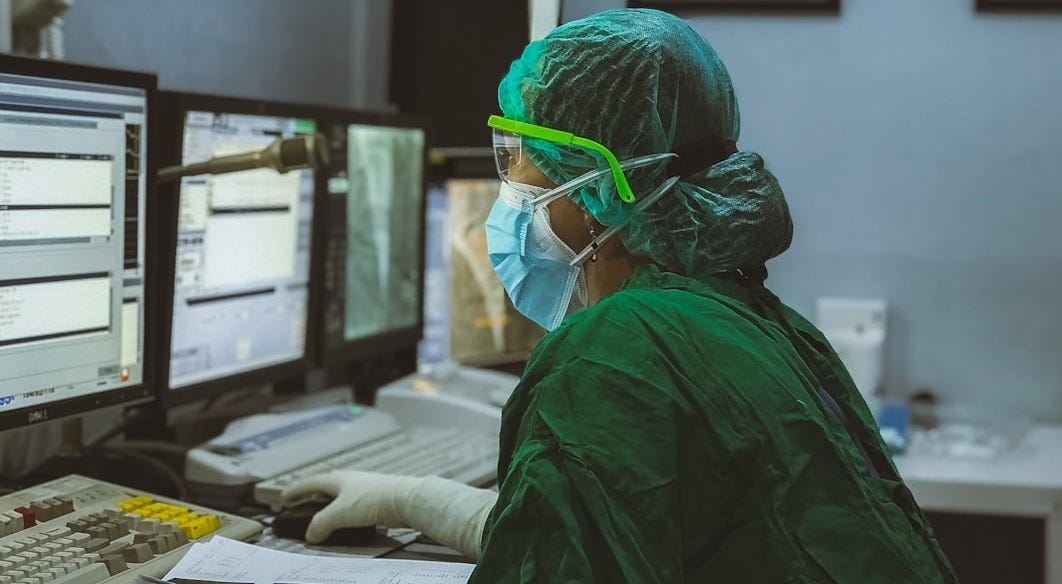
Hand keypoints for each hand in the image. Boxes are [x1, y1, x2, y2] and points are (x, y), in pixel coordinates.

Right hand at [281, 470, 419, 543]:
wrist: (406, 499)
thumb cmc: (374, 500)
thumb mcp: (340, 514)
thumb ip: (321, 524)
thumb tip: (311, 534)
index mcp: (336, 479)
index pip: (309, 483)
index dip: (295, 491)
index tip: (283, 497)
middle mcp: (349, 481)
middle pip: (323, 488)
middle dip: (310, 498)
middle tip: (299, 507)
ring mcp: (362, 489)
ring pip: (338, 497)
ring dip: (326, 507)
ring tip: (320, 519)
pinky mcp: (374, 500)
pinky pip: (351, 506)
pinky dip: (342, 514)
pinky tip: (345, 522)